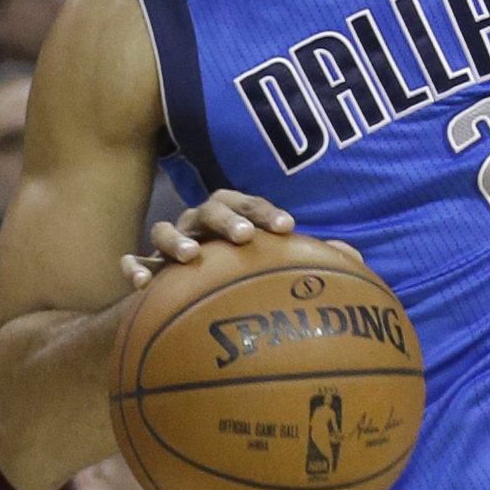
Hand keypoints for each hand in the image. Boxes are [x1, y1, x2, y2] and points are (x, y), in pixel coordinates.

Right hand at [119, 189, 361, 288]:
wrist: (191, 286)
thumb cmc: (243, 266)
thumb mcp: (274, 260)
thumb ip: (307, 257)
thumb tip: (356, 257)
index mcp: (234, 214)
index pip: (250, 203)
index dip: (267, 212)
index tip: (287, 227)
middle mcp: (200, 222)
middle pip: (210, 208)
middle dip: (227, 219)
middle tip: (244, 237)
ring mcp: (171, 240)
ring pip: (165, 228)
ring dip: (177, 238)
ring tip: (192, 256)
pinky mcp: (145, 263)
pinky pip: (133, 259)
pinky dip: (134, 265)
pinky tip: (141, 282)